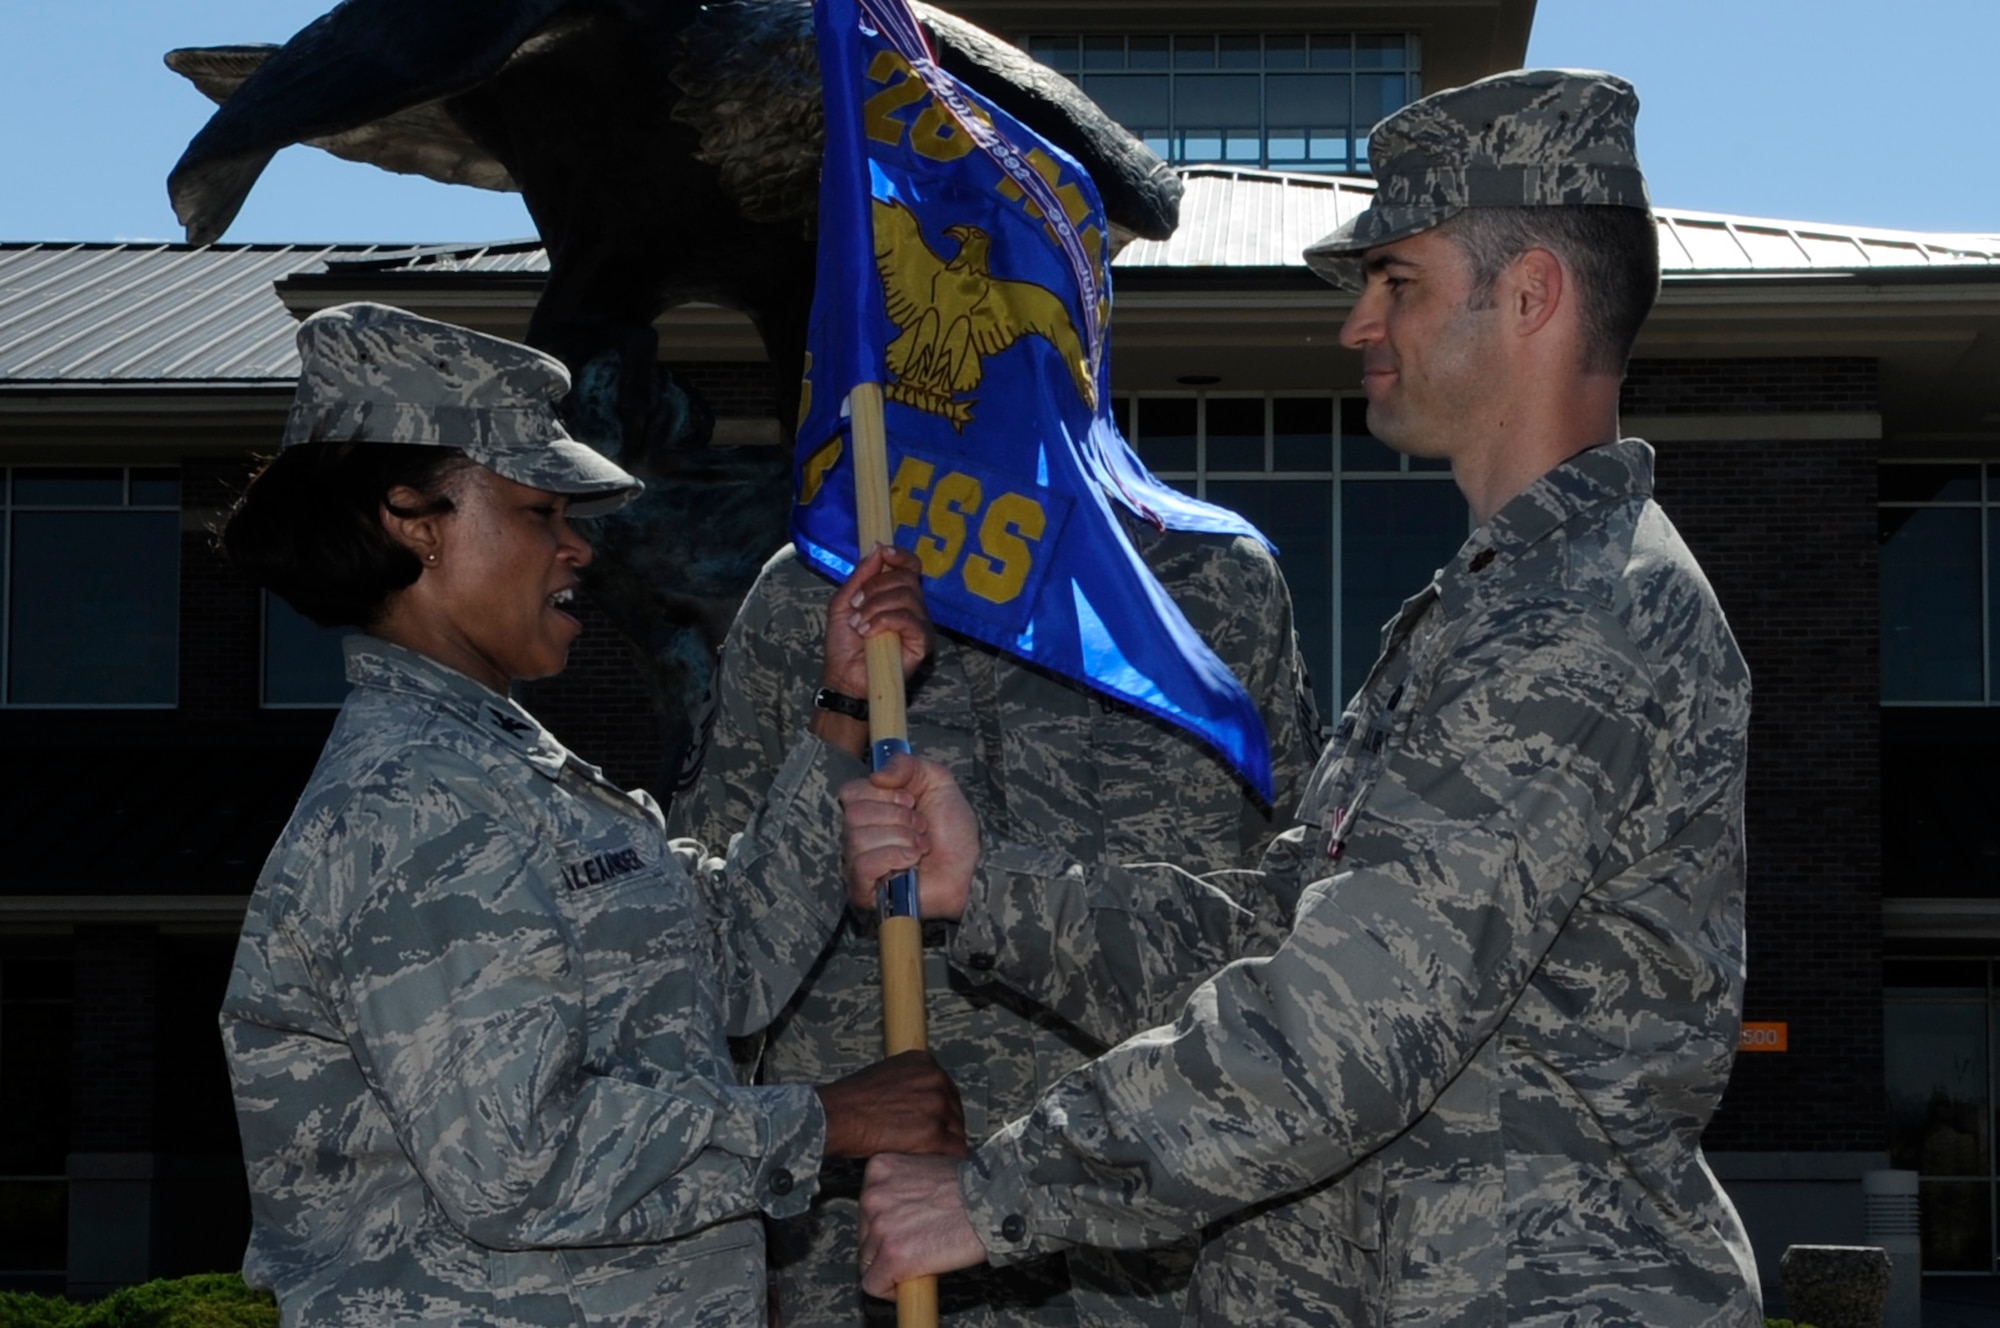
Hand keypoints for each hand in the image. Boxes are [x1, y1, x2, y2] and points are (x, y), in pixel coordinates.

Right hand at [816, 1050, 966, 1158]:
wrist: (838, 1116)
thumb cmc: (853, 1099)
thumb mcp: (887, 1074)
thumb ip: (910, 1082)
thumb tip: (921, 1101)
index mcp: (925, 1062)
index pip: (947, 1090)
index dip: (940, 1110)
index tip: (932, 1123)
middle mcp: (936, 1079)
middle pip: (955, 1110)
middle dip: (945, 1127)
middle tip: (929, 1143)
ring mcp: (936, 1106)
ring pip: (957, 1131)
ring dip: (945, 1145)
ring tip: (929, 1155)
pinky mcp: (933, 1133)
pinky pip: (956, 1151)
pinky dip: (947, 1160)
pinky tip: (935, 1166)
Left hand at [821, 544, 931, 695]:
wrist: (844, 676)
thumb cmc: (845, 643)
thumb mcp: (844, 603)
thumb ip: (860, 577)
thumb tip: (877, 549)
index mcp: (896, 594)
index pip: (910, 566)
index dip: (900, 556)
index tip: (883, 552)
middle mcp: (912, 606)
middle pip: (906, 578)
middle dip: (875, 587)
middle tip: (856, 605)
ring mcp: (919, 624)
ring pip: (906, 596)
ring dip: (875, 607)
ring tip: (859, 624)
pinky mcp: (923, 642)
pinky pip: (909, 619)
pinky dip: (884, 621)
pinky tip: (869, 632)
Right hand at [841, 754, 976, 919]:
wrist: (971, 866)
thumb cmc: (953, 829)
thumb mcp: (937, 781)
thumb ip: (906, 764)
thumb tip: (877, 776)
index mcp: (870, 808)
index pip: (850, 792)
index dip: (883, 794)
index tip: (911, 800)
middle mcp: (858, 835)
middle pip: (854, 814)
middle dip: (898, 818)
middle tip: (921, 827)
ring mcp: (859, 864)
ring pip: (858, 839)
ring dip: (901, 839)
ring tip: (921, 847)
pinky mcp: (865, 890)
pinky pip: (862, 865)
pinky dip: (892, 858)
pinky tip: (911, 861)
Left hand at [858, 1153, 988, 1298]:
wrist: (994, 1201)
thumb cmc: (973, 1186)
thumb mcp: (928, 1169)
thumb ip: (906, 1187)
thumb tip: (901, 1209)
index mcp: (880, 1168)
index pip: (867, 1210)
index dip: (887, 1226)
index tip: (904, 1232)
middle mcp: (873, 1195)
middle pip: (865, 1236)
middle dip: (888, 1246)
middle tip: (920, 1244)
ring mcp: (881, 1226)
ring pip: (870, 1262)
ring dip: (895, 1265)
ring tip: (927, 1255)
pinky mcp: (892, 1255)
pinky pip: (875, 1284)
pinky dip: (893, 1289)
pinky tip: (919, 1276)